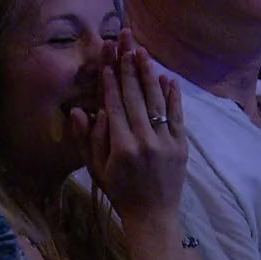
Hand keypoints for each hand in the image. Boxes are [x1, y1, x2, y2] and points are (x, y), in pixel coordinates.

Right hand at [71, 30, 186, 218]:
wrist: (152, 216)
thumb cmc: (119, 192)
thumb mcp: (96, 169)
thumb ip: (87, 139)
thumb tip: (79, 111)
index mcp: (120, 147)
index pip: (114, 106)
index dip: (110, 82)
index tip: (107, 60)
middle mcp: (144, 141)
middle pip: (135, 97)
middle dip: (128, 68)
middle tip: (125, 43)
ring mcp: (166, 142)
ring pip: (156, 101)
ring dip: (148, 74)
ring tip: (142, 52)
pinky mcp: (181, 145)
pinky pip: (177, 115)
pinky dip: (172, 95)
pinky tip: (168, 77)